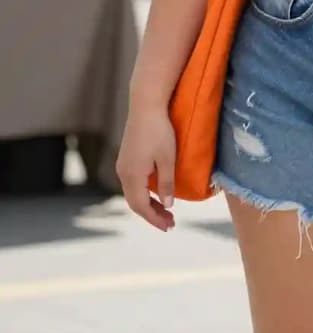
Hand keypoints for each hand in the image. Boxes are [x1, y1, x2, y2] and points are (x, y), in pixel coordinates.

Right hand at [116, 104, 175, 231]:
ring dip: (148, 204)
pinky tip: (156, 193)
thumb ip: (166, 183)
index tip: (169, 227)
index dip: (154, 219)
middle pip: (135, 202)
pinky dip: (144, 193)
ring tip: (165, 212)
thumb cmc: (159, 131)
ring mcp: (123, 165)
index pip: (141, 206)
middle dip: (152, 215)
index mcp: (132, 175)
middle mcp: (123, 172)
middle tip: (170, 223)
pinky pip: (133, 183)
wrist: (146, 105)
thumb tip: (167, 205)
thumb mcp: (168, 159)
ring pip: (133, 193)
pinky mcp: (126, 158)